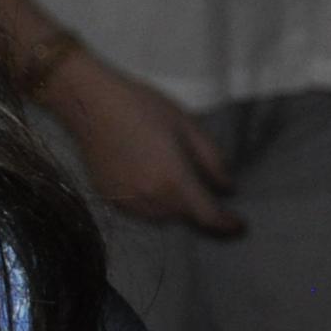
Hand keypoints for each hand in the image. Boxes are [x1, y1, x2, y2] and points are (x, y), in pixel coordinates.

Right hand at [47, 54, 243, 234]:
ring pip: (163, 216)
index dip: (227, 224)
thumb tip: (226, 187)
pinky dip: (153, 202)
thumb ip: (211, 160)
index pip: (207, 216)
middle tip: (205, 189)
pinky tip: (150, 178)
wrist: (90, 104)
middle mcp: (151, 199)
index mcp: (174, 180)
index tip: (240, 225)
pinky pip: (141, 210)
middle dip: (199, 208)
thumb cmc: (143, 107)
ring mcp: (128, 202)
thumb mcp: (187, 126)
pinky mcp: (111, 198)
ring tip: (175, 181)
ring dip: (176, 206)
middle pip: (185, 217)